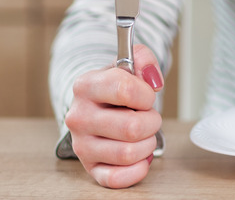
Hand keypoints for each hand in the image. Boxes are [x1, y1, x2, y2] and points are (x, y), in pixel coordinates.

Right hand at [65, 45, 163, 187]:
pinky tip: (140, 157)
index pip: (126, 90)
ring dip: (147, 144)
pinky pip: (116, 179)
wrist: (97, 106)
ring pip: (128, 153)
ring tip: (142, 134)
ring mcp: (82, 145)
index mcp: (86, 86)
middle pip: (132, 127)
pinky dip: (137, 170)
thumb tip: (153, 80)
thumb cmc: (117, 87)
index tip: (146, 95)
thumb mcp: (128, 64)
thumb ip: (143, 58)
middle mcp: (78, 117)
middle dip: (152, 121)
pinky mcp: (90, 167)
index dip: (146, 94)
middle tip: (147, 117)